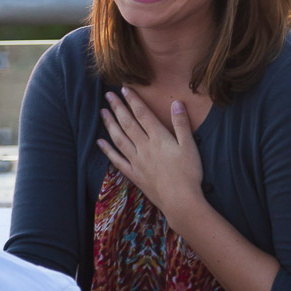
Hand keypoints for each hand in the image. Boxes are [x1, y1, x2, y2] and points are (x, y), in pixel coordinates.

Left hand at [97, 87, 203, 223]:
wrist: (180, 201)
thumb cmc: (189, 173)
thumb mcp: (190, 146)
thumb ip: (181, 123)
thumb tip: (176, 102)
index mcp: (158, 138)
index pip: (142, 114)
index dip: (132, 100)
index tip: (124, 89)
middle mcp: (144, 147)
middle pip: (127, 123)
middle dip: (117, 108)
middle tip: (108, 95)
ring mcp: (136, 161)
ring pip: (119, 139)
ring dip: (110, 124)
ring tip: (102, 112)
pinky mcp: (134, 174)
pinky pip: (117, 160)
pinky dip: (107, 150)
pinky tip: (100, 142)